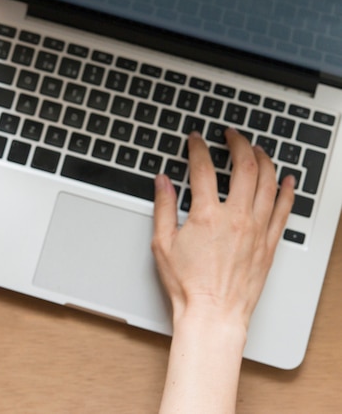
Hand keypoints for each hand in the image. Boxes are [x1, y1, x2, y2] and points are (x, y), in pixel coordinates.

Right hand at [152, 128, 294, 412]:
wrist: (213, 314)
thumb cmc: (188, 285)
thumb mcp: (162, 243)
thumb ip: (163, 207)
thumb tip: (162, 181)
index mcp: (207, 216)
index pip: (203, 169)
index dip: (197, 148)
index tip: (195, 140)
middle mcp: (237, 218)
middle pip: (244, 166)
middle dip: (237, 143)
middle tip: (231, 135)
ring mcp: (257, 229)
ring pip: (268, 182)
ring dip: (263, 159)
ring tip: (256, 149)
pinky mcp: (269, 243)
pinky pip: (284, 209)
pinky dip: (287, 190)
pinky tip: (287, 179)